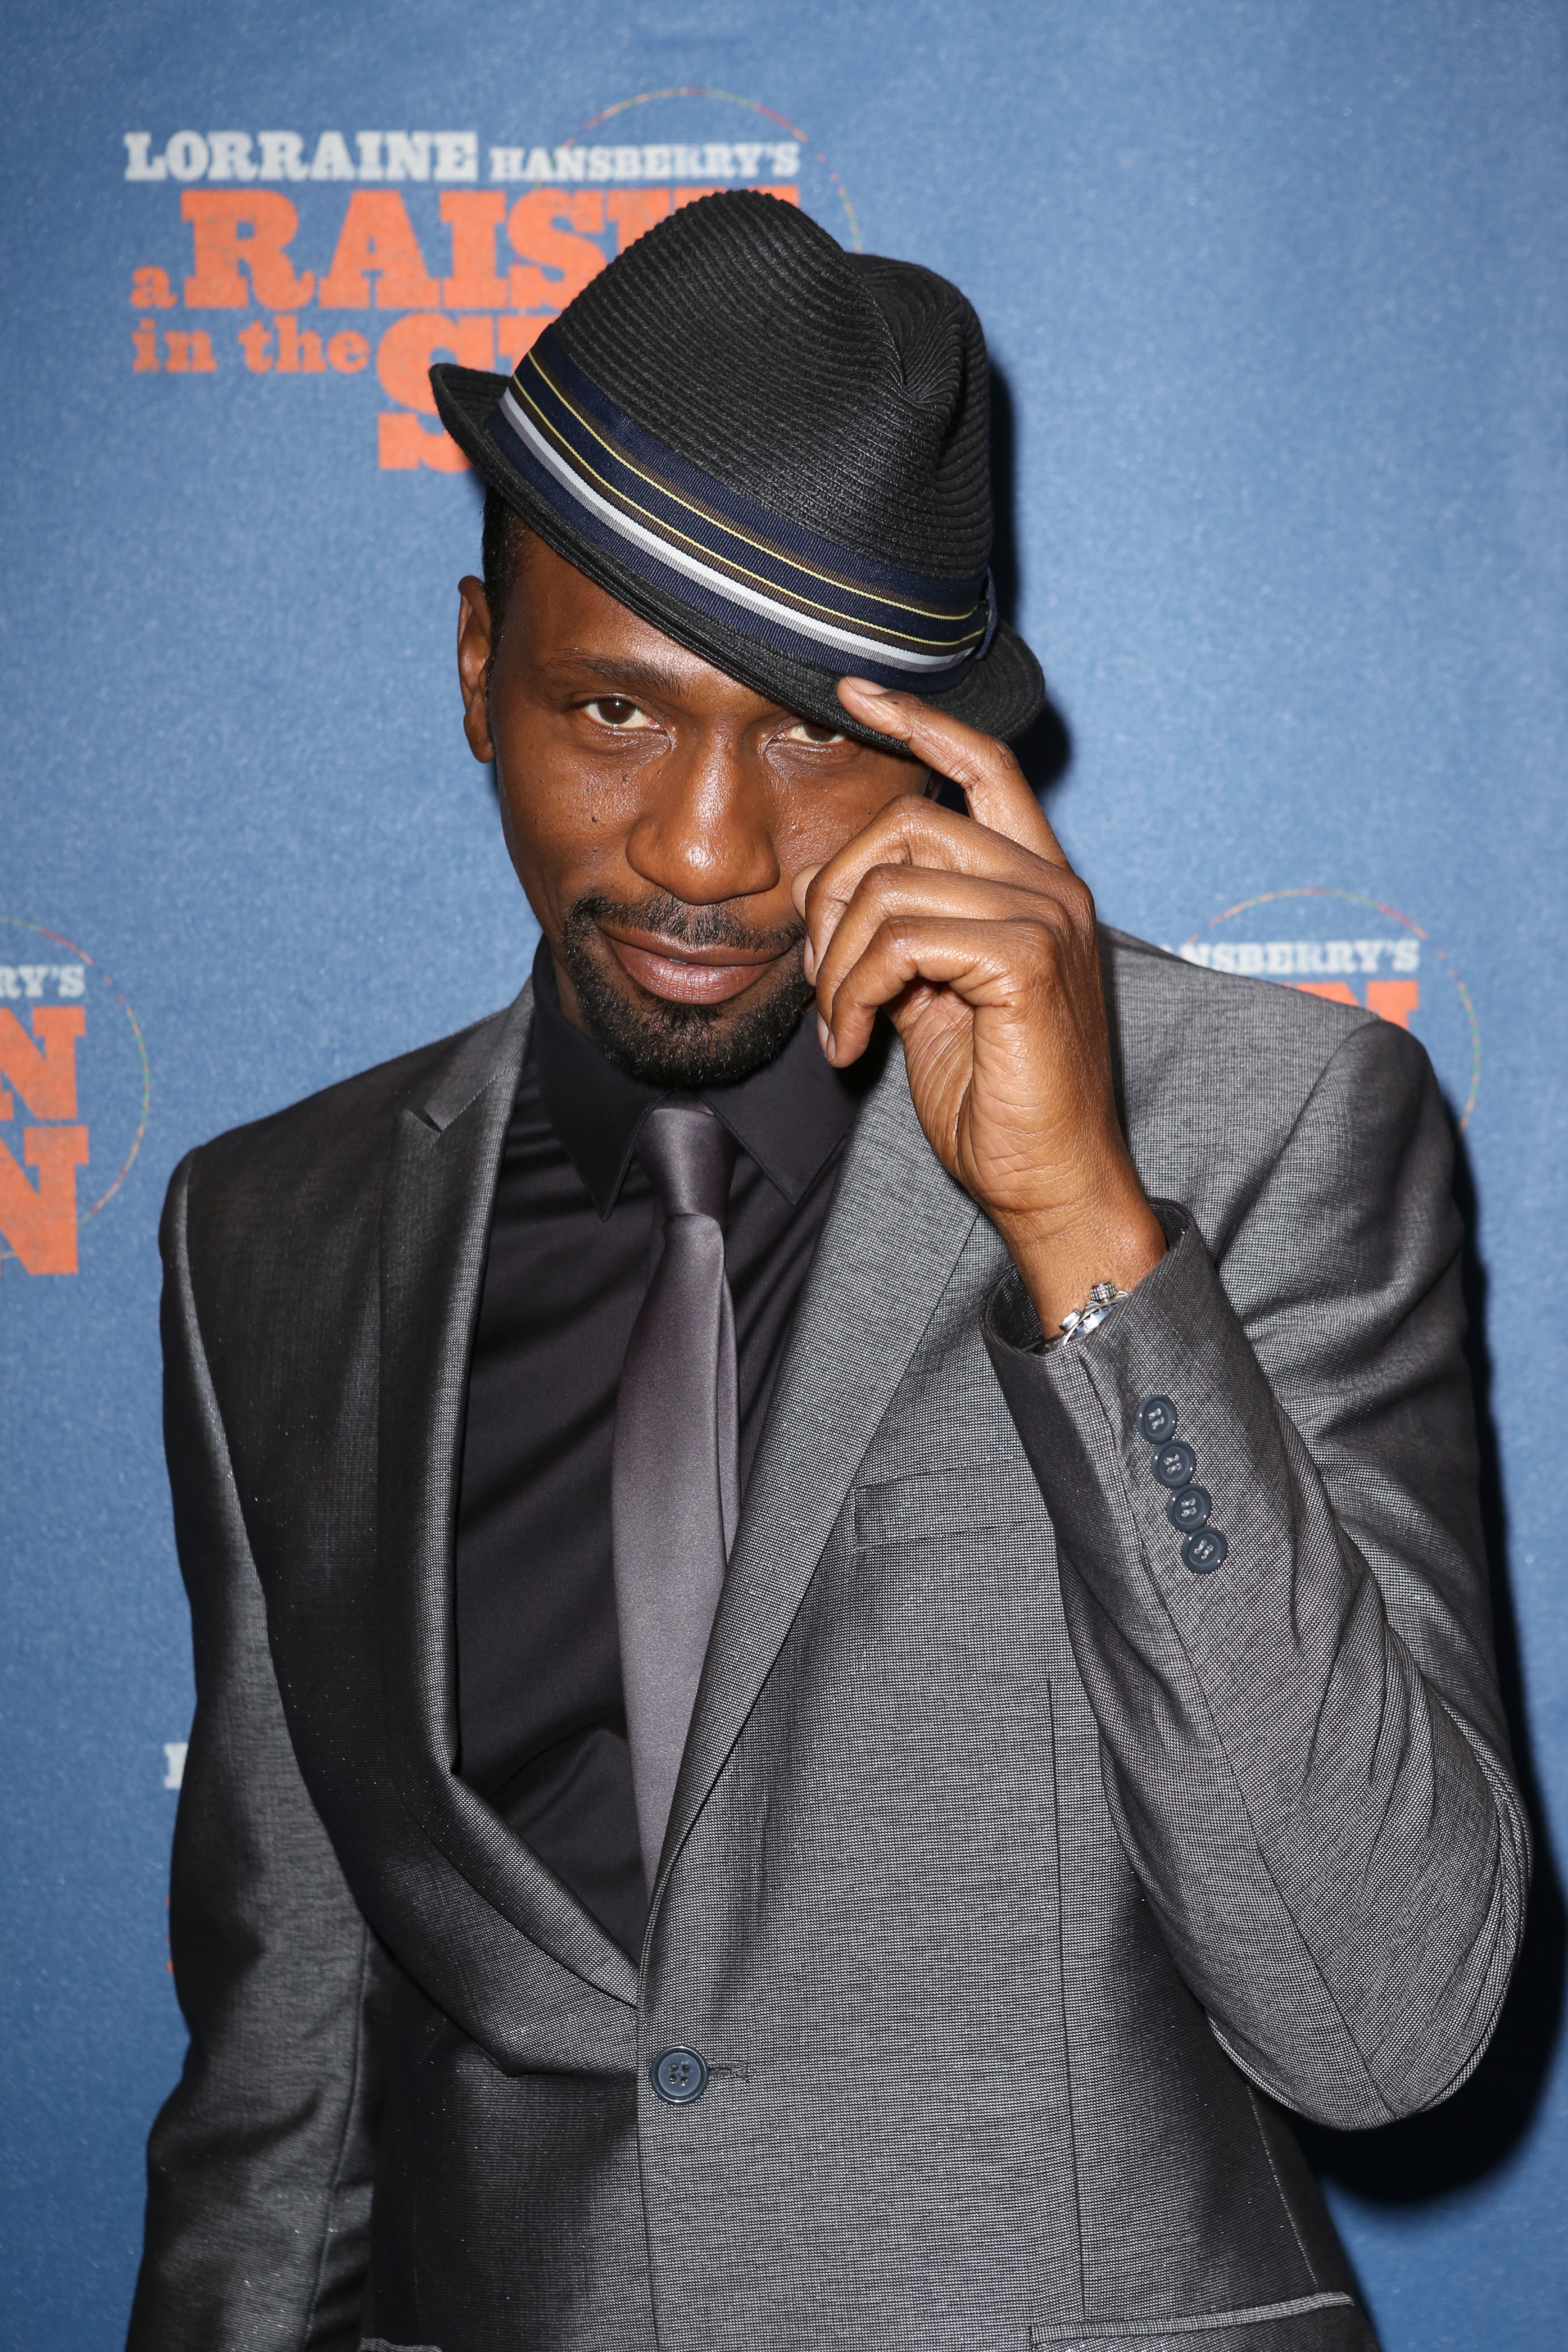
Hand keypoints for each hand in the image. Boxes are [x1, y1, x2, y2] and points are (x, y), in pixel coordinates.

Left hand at [792, 678, 1164, 1333]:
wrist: (1050, 1184)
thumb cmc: (995, 1102)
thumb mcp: (930, 999)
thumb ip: (898, 932)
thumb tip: (826, 887)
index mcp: (1037, 884)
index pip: (983, 764)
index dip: (918, 719)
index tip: (852, 693)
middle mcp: (1052, 887)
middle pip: (909, 819)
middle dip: (836, 894)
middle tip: (821, 979)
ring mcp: (1046, 918)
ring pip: (891, 885)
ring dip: (836, 964)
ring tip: (839, 1027)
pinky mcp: (1026, 961)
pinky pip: (900, 938)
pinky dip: (854, 993)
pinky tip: (853, 1047)